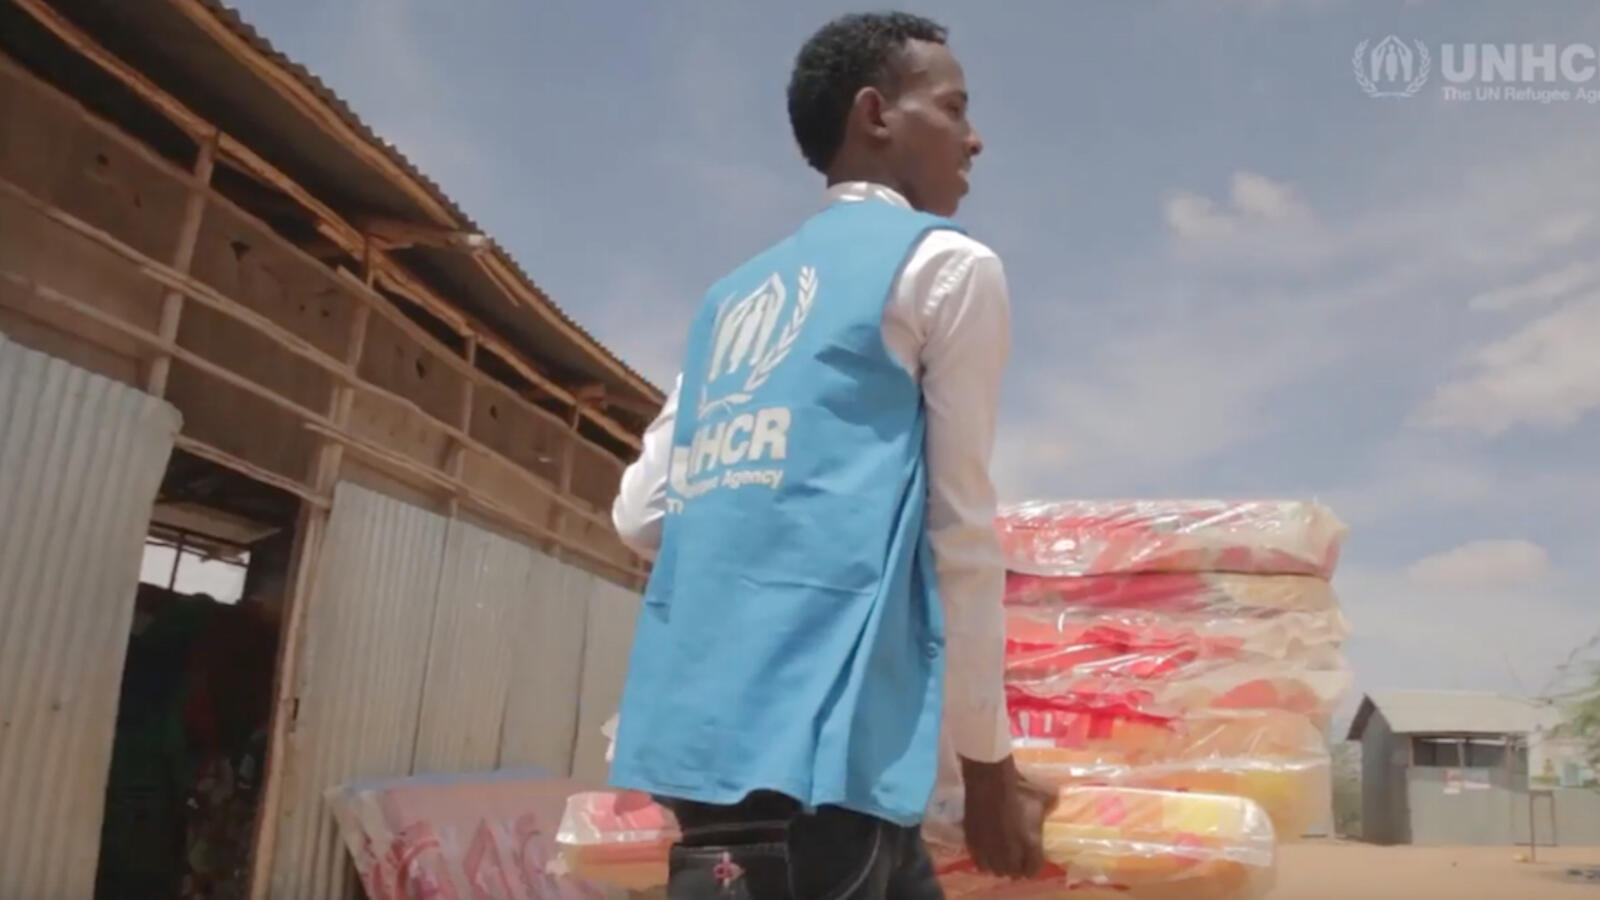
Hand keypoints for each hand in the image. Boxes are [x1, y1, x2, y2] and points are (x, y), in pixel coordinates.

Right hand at [959, 754, 1053, 878]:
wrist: (990, 783)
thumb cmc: (1019, 789)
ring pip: (996, 871)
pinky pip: (980, 863)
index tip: (1032, 860)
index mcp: (1031, 845)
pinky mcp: (974, 846)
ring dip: (999, 866)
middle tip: (1016, 859)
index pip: (1034, 870)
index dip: (1033, 866)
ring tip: (1000, 858)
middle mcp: (1011, 854)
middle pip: (1014, 873)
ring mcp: (991, 852)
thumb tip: (1054, 806)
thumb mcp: (1042, 798)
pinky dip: (984, 861)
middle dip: (1016, 868)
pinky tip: (986, 854)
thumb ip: (1050, 807)